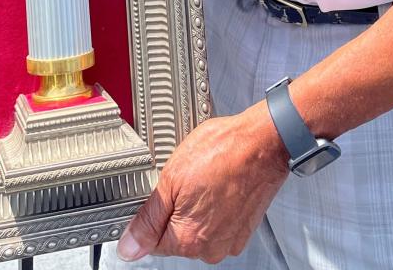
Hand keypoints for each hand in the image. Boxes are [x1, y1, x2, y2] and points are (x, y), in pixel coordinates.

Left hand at [116, 105, 288, 263]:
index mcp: (188, 240)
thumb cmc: (223, 151)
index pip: (153, 242)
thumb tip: (130, 246)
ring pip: (199, 229)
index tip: (165, 193)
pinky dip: (216, 207)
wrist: (262, 142)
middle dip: (176, 210)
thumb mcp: (171, 178)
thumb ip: (148, 218)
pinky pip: (219, 223)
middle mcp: (211, 249)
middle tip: (188, 180)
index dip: (154, 214)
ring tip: (206, 179)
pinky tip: (220, 183)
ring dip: (197, 208)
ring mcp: (230, 240)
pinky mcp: (244, 230)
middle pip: (177, 237)